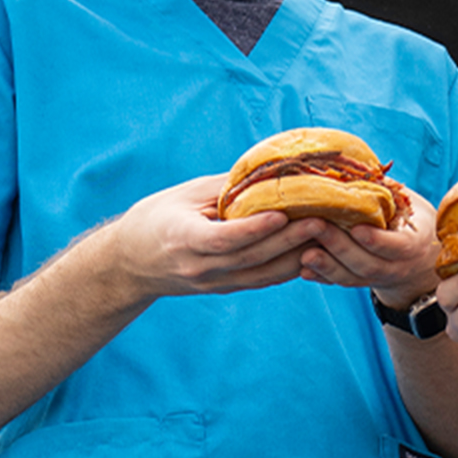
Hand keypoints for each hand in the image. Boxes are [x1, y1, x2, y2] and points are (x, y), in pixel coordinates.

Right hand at [111, 174, 325, 297]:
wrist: (130, 263)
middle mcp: (200, 268)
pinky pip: (262, 279)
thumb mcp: (185, 195)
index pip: (223, 239)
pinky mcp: (225, 288)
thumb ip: (225, 188)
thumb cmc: (157, 218)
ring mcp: (213, 283)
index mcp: (184, 240)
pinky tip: (312, 251)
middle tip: (323, 220)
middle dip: (290, 240)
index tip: (282, 212)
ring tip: (327, 236)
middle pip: (251, 257)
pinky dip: (288, 267)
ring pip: (262, 274)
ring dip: (297, 256)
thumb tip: (269, 170)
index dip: (254, 228)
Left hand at [296, 188, 444, 304]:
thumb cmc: (411, 220)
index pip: (395, 246)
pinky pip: (341, 282)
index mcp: (411, 244)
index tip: (356, 228)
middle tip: (317, 227)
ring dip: (327, 266)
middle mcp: (395, 266)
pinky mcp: (361, 282)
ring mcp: (377, 278)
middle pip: (366, 263)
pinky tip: (303, 270)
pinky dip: (322, 277)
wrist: (420, 259)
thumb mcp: (409, 204)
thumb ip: (386, 190)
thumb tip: (360, 164)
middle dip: (340, 247)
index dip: (376, 240)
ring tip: (305, 254)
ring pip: (351, 277)